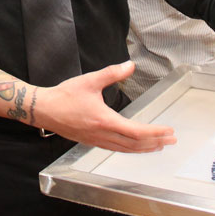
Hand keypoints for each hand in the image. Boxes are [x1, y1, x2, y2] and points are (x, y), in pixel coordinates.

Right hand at [35, 62, 175, 152]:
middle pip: (135, 144)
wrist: (44, 109)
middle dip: (155, 142)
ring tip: (158, 145)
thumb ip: (112, 73)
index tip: (168, 131)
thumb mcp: (90, 81)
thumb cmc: (64, 96)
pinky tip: (135, 146)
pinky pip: (116, 149)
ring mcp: (96, 140)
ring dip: (144, 148)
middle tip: (171, 140)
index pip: (136, 132)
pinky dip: (130, 149)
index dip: (155, 133)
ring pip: (126, 149)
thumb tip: (130, 66)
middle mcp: (102, 134)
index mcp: (105, 121)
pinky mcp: (91, 141)